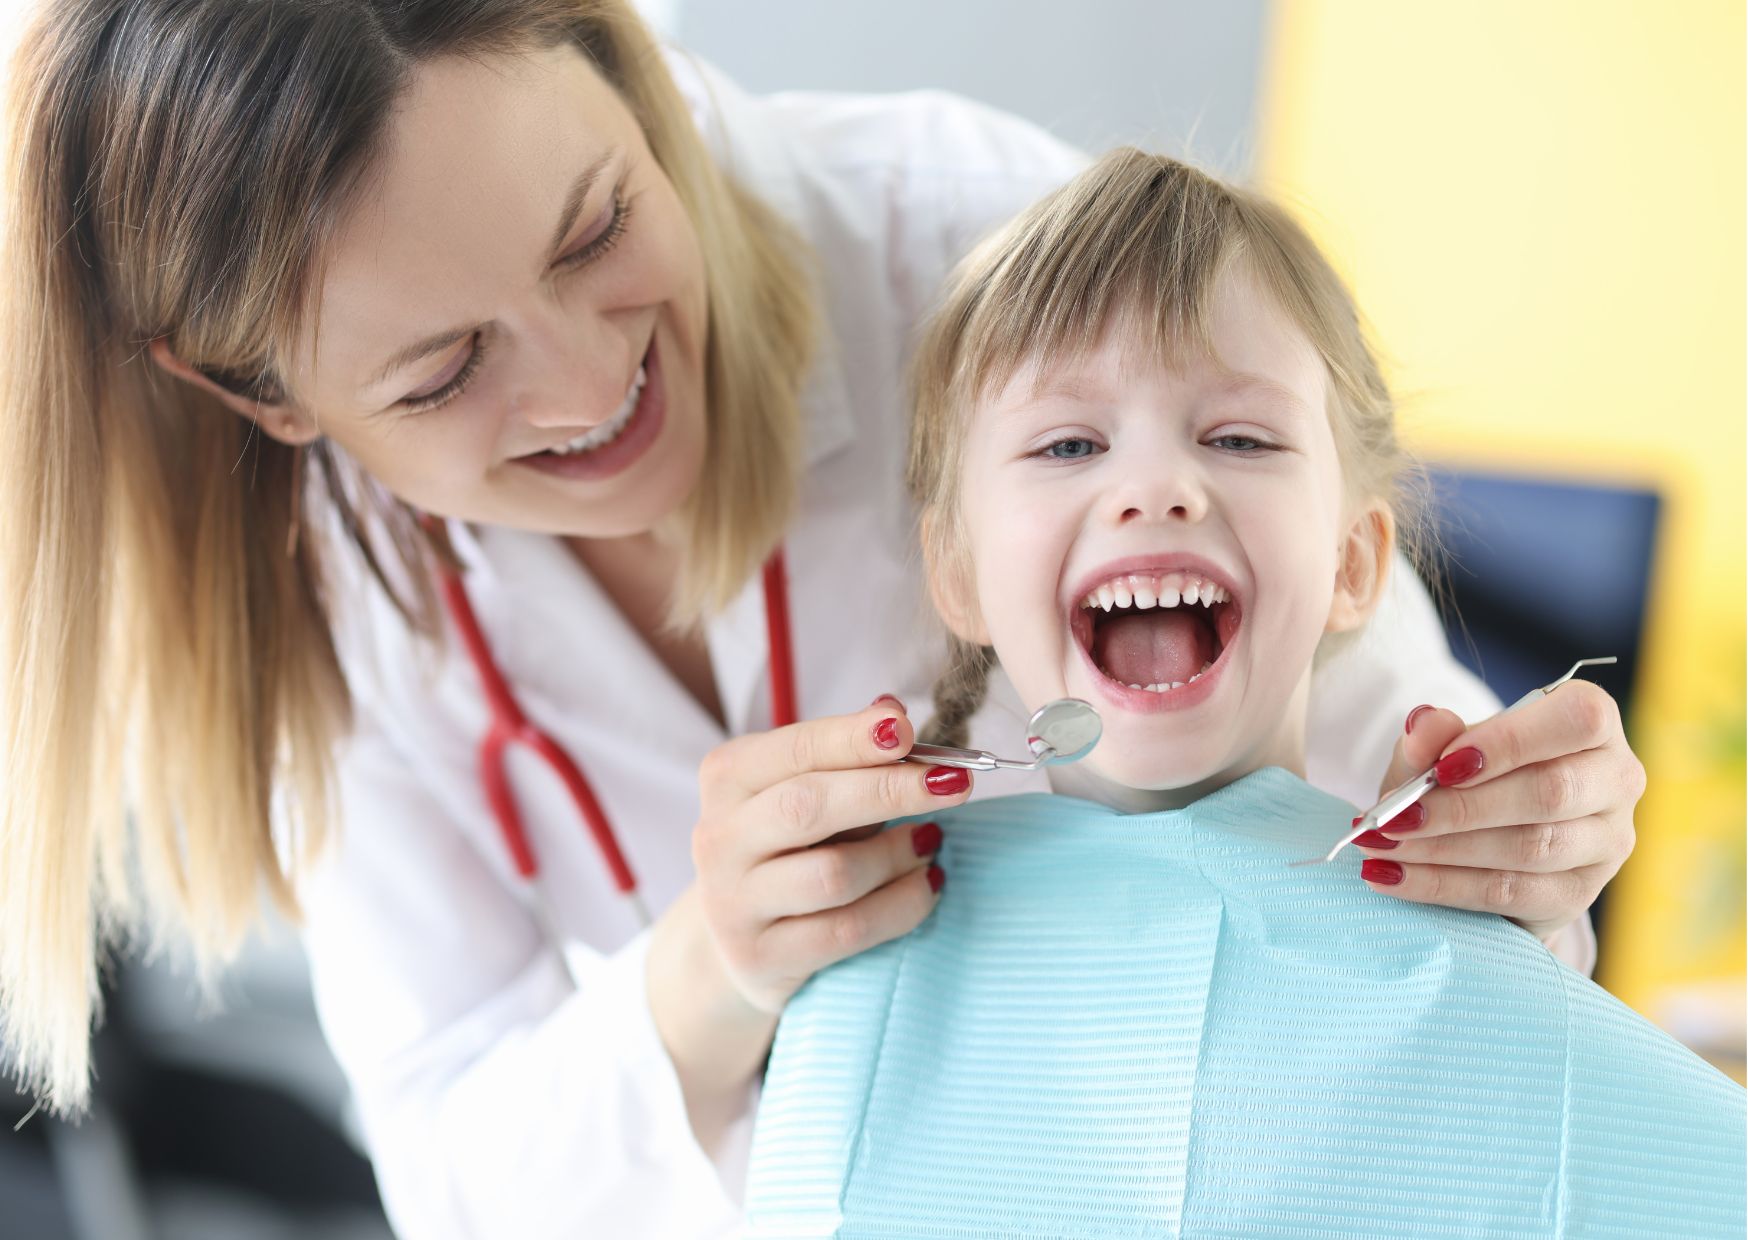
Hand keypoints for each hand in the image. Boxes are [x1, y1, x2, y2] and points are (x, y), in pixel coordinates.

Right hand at [690, 695, 962, 1013]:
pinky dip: (901, 905)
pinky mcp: (761, 958)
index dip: (853, 738)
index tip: (908, 730)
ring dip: (898, 855)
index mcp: (728, 778)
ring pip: (833, 874)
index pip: (794, 749)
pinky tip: (926, 885)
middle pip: (808, 807)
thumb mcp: (808, 790)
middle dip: (889, 790)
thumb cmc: (790, 846)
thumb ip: (846, 754)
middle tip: (953, 783)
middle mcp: (719, 838)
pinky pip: (847, 930)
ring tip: (931, 842)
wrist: (742, 939)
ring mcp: (734, 904)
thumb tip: (892, 710)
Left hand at [1353, 682, 1644, 941]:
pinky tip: (1391, 877)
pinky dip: (1442, 885)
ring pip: (1531, 847)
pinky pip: (1511, 892)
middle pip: (1550, 792)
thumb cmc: (1468, 777)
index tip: (1442, 766)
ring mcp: (1606, 842)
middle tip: (1394, 818)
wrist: (1480, 839)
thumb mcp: (1440, 749)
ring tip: (1382, 847)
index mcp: (1593, 724)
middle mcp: (1616, 780)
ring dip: (1444, 850)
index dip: (1510, 742)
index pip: (1577, 720)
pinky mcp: (1579, 893)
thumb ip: (1432, 735)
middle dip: (1461, 808)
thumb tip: (1422, 725)